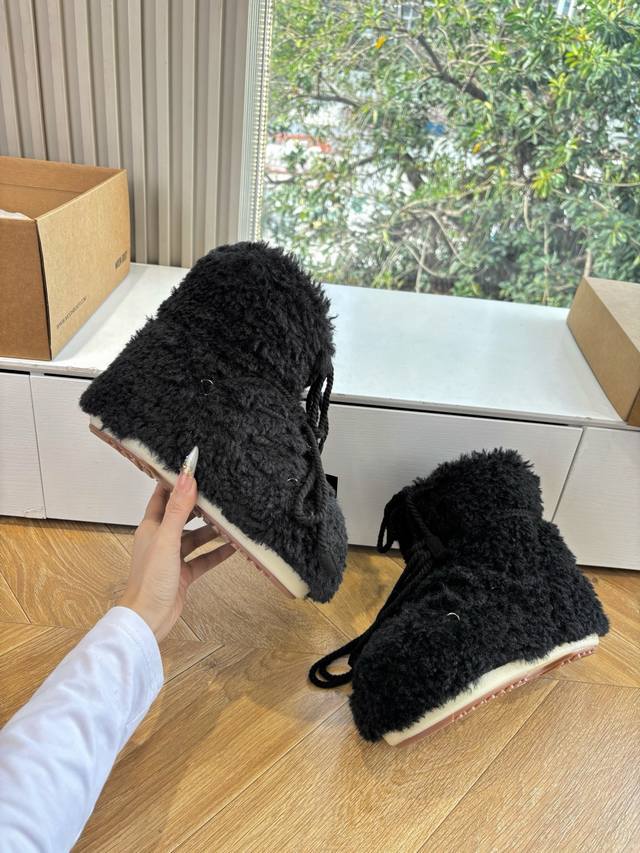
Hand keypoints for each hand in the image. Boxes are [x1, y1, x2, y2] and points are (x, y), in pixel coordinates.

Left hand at [118, 467, 234, 641]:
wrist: (148, 619)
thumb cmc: (150, 579)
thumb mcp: (167, 539)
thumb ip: (179, 509)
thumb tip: (187, 476)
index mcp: (151, 528)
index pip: (162, 497)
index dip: (175, 482)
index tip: (191, 467)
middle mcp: (161, 540)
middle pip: (182, 515)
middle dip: (198, 504)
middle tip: (218, 490)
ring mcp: (172, 558)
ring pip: (195, 538)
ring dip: (211, 530)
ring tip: (231, 518)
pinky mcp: (183, 575)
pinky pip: (203, 559)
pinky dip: (217, 553)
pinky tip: (234, 547)